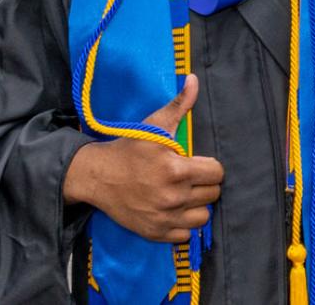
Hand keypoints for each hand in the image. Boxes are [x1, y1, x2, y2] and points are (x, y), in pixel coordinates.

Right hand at [62, 75, 223, 242]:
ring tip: (183, 194)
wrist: (97, 176)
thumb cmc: (129, 149)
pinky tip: (172, 209)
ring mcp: (164, 218)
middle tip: (188, 177)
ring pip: (203, 217)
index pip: (217, 173)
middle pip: (212, 194)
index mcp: (176, 170)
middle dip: (204, 184)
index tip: (196, 163)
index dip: (209, 166)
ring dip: (196, 206)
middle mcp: (173, 197)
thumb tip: (193, 79)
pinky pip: (185, 234)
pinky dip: (182, 223)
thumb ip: (179, 105)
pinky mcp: (155, 233)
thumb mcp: (154, 125)